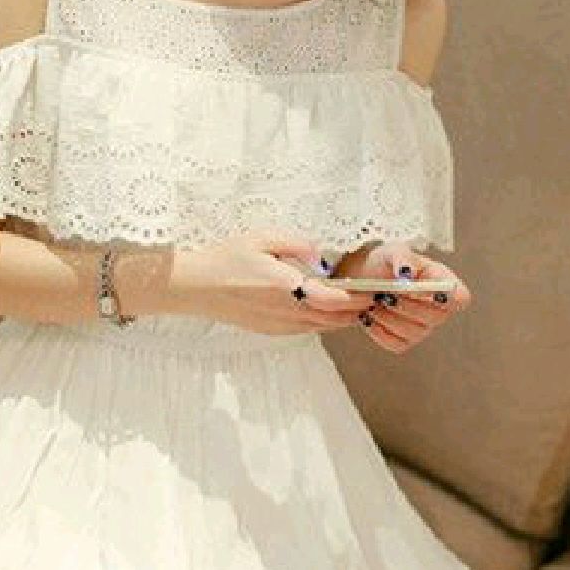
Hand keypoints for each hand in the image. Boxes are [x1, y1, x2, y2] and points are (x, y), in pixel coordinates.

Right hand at [172, 231, 375, 336]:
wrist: (197, 287)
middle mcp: (286, 312)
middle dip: (356, 309)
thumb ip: (297, 243)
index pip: (335, 300)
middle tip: (370, 294)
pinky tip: (324, 307)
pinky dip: (323, 321)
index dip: (358, 298)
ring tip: (353, 300)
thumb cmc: (226, 259)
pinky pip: (307, 330)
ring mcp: (280, 325)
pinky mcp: (272, 331)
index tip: (373, 290)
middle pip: (335, 319)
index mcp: (286, 288)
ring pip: (323, 327)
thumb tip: (321, 254)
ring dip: (341, 317)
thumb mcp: (261, 239)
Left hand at [335, 241, 471, 354]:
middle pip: (435, 318)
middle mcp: (438, 309)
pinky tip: (369, 315)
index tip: (415, 288)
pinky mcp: (404, 341)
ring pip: (414, 333)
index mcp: (443, 283)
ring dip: (388, 317)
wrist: (361, 278)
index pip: (460, 298)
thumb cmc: (383, 263)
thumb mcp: (391, 251)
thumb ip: (402, 258)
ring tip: (374, 301)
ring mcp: (422, 327)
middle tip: (384, 294)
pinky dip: (378, 330)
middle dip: (405, 305)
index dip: (442, 297)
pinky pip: (396, 344)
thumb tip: (407, 273)